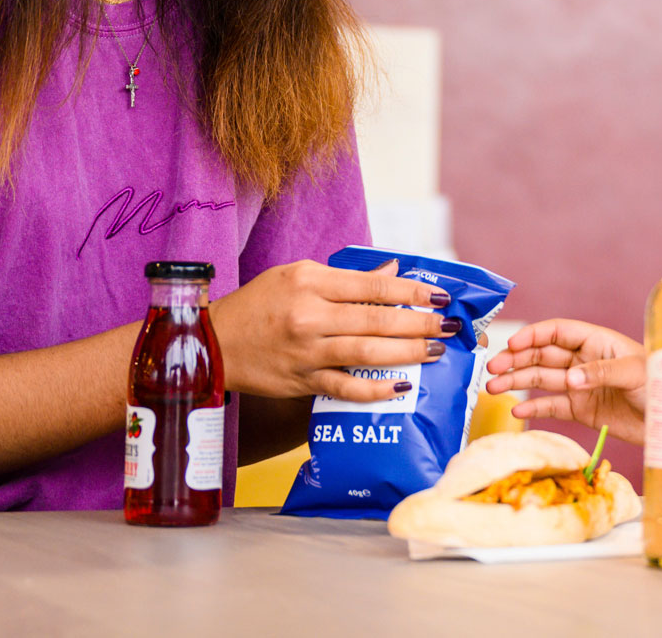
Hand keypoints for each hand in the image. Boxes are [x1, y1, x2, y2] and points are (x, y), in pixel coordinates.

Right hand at [211, 260, 453, 403]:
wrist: (213, 342)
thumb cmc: (259, 304)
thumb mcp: (296, 275)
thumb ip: (347, 279)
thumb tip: (392, 272)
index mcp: (310, 281)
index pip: (372, 286)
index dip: (411, 292)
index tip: (440, 297)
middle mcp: (309, 315)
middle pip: (376, 320)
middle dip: (420, 324)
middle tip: (448, 326)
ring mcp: (306, 351)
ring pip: (367, 353)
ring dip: (408, 353)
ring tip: (435, 351)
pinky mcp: (301, 381)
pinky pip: (345, 387)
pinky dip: (376, 389)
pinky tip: (402, 386)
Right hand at [484, 319, 648, 442]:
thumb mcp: (636, 373)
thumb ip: (602, 373)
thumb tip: (572, 378)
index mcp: (598, 342)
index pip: (558, 331)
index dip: (534, 335)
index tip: (512, 344)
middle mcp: (585, 361)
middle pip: (543, 355)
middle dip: (516, 359)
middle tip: (492, 368)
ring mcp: (581, 385)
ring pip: (542, 380)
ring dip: (517, 382)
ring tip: (493, 388)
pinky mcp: (582, 410)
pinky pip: (553, 406)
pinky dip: (534, 408)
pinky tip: (517, 411)